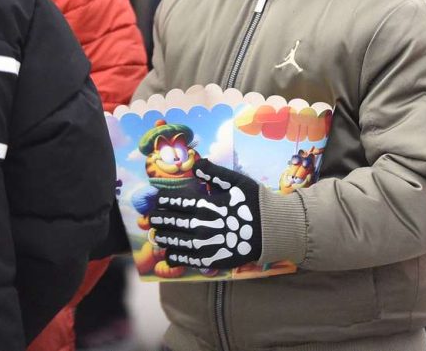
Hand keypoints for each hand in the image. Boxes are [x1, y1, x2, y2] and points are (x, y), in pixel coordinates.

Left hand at [147, 159, 261, 270]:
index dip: (165, 200)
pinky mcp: (212, 259)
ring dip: (164, 237)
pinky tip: (168, 254)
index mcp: (209, 204)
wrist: (273, 228)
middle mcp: (204, 224)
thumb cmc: (256, 202)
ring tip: (157, 234)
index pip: (179, 202)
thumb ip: (215, 173)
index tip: (156, 200)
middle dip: (160, 219)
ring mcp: (206, 244)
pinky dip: (174, 257)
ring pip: (176, 241)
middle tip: (152, 218)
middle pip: (174, 221)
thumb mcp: (239, 182)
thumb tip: (196, 164)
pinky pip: (187, 259)